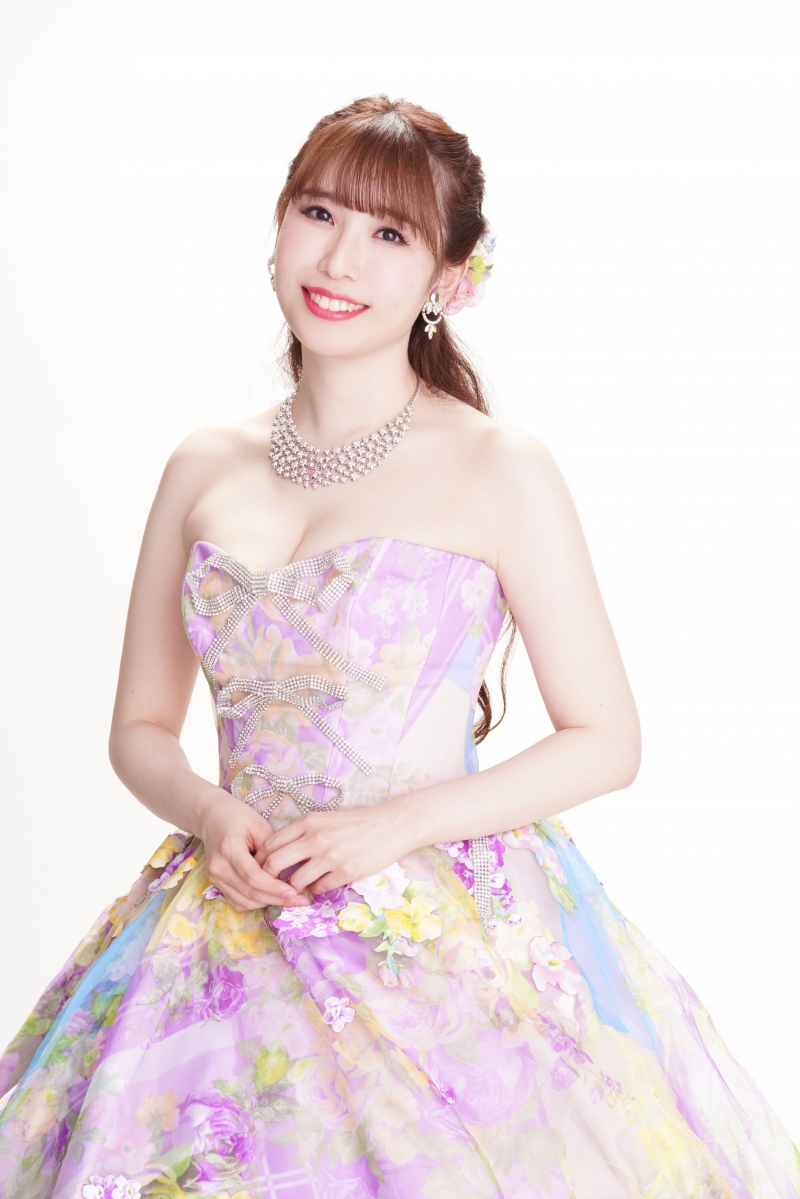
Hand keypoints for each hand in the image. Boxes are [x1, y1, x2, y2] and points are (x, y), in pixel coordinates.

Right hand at [197, 790, 310, 912]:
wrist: (212, 816)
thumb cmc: (238, 817)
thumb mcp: (259, 826)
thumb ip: (271, 851)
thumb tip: (286, 875)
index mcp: (229, 849)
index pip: (253, 877)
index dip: (274, 888)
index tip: (295, 892)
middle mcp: (218, 867)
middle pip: (249, 893)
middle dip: (276, 899)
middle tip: (300, 900)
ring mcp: (214, 876)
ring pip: (243, 902)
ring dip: (268, 903)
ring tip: (289, 900)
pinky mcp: (216, 882)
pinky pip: (237, 901)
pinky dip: (255, 903)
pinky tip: (271, 897)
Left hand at [255, 801, 416, 895]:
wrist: (392, 825)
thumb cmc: (358, 822)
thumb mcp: (326, 820)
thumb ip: (304, 833)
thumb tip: (280, 854)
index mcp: (308, 822)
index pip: (270, 844)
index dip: (260, 860)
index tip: (260, 870)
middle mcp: (314, 838)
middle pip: (273, 864)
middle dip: (268, 879)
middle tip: (271, 886)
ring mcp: (329, 856)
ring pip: (295, 882)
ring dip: (294, 889)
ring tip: (300, 888)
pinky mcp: (345, 872)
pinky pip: (318, 889)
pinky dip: (317, 890)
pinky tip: (323, 884)